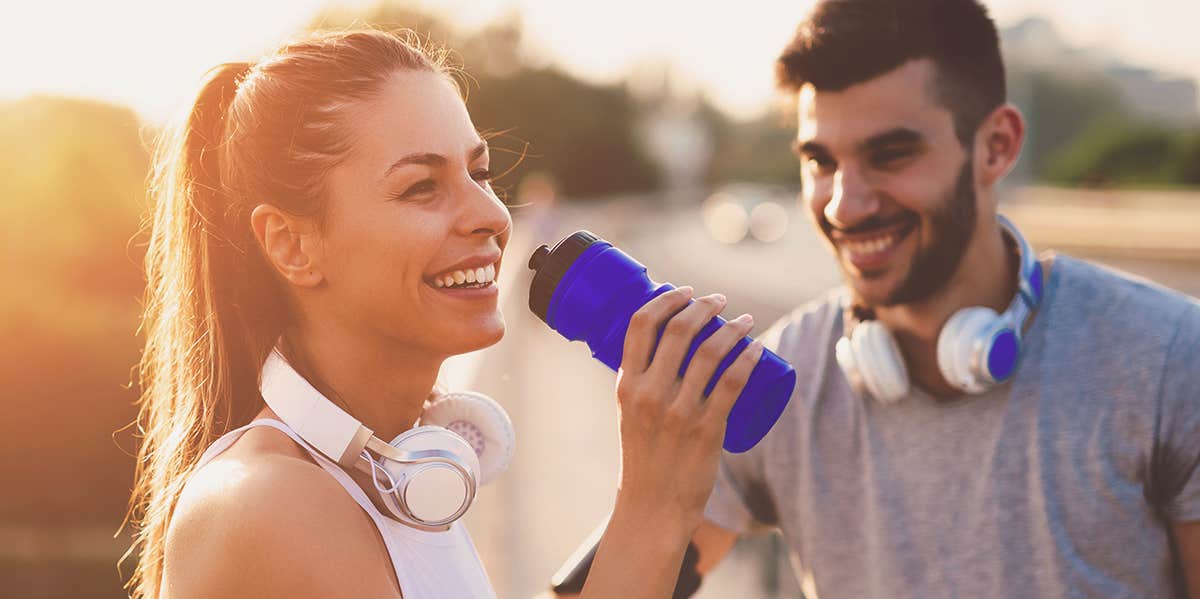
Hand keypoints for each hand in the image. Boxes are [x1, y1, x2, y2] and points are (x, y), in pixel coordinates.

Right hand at [612, 286, 763, 534]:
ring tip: (744, 320)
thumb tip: (669, 353)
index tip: (684, 292)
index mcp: (625, 385)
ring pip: (710, 353)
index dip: (666, 300)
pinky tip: (757, 347)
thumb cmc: (644, 459)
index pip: (641, 325)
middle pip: (679, 331)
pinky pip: (732, 384)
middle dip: (704, 306)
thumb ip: (643, 385)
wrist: (652, 507)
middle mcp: (649, 394)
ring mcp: (678, 412)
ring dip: (732, 328)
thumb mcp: (630, 414)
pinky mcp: (706, 430)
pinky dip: (748, 359)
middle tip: (719, 301)